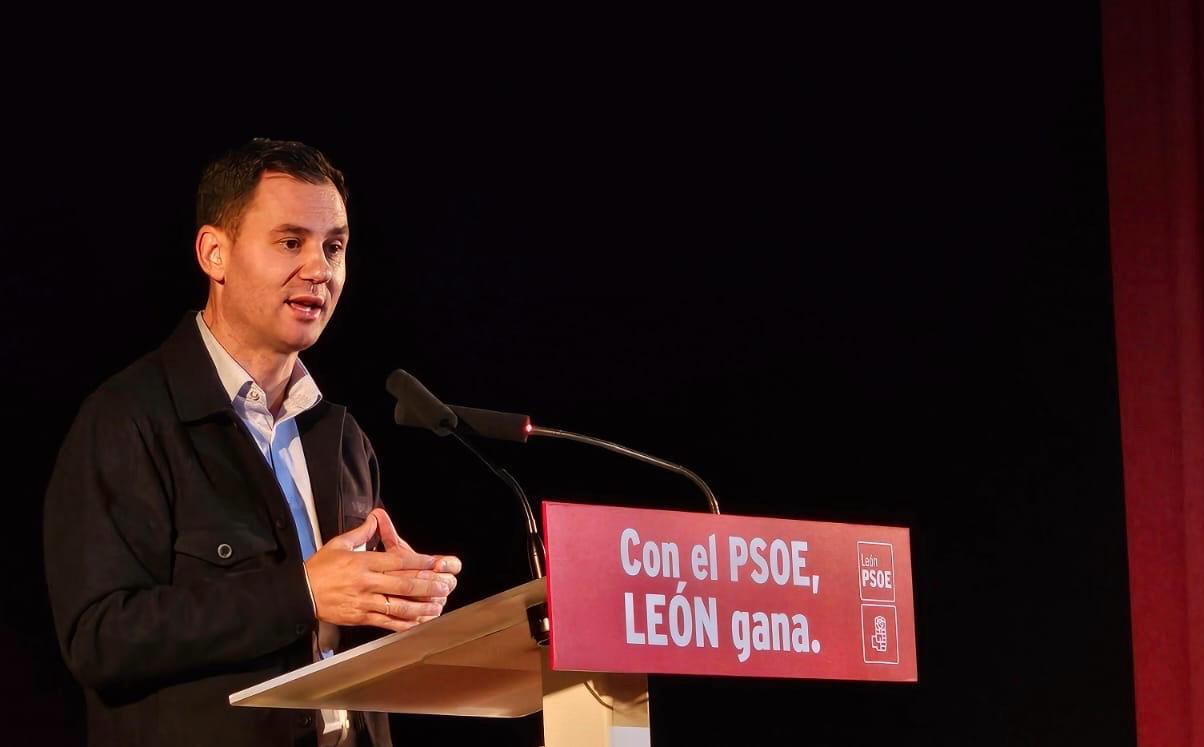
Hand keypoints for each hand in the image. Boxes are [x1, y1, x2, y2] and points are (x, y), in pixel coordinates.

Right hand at [304, 512, 449, 631]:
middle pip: (402, 584)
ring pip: (398, 605)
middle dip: (427, 585)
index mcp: (362, 562)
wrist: (300, 593)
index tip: (437, 563)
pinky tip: (419, 622)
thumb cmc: (319, 568)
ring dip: (421, 606)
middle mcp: (366, 582)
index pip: (397, 561)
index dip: (420, 562)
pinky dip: (404, 623)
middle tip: (447, 585)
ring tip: (438, 605)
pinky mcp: (360, 618)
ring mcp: (364, 602)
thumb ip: (361, 532)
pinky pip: (386, 622)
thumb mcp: (338, 544)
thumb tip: (376, 517)